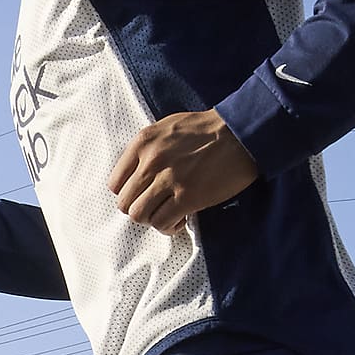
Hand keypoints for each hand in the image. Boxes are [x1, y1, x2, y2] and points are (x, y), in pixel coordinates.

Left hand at [108, 110, 258, 234]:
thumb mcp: (166, 128)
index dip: (128, 195)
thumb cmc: (206, 130)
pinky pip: (163, 222)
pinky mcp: (188, 197)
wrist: (239, 134)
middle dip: (140, 210)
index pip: (115, 184)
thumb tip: (137, 175)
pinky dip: (169, 226)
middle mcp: (151, 161)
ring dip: (153, 220)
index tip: (143, 195)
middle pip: (125, 203)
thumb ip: (148, 149)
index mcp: (143, 143)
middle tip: (157, 208)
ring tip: (169, 215)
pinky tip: (182, 219)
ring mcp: (169, 180)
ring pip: (140, 216)